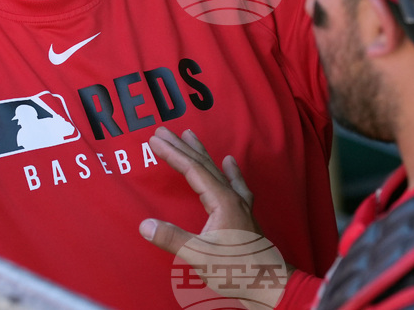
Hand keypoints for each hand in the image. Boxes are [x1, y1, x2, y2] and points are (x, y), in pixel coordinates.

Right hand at [139, 127, 292, 308]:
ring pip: (216, 170)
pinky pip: (235, 183)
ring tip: (189, 135)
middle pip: (203, 164)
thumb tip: (145, 225)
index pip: (192, 169)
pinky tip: (230, 161)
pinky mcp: (243, 213)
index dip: (172, 153)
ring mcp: (239, 203)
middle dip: (181, 146)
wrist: (267, 283)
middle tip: (162, 131)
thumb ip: (173, 239)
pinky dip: (230, 170)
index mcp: (221, 201)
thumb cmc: (236, 270)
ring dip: (200, 153)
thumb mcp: (200, 256)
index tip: (154, 140)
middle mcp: (231, 196)